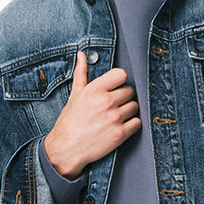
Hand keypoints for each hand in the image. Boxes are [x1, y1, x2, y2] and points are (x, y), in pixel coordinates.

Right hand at [43, 49, 140, 177]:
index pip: (122, 74)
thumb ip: (82, 73)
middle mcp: (106, 102)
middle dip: (124, 97)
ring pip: (135, 107)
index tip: (115, 88)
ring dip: (129, 111)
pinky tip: (122, 126)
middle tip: (115, 105)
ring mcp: (114, 118)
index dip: (120, 81)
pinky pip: (137, 123)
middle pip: (130, 91)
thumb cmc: (70, 121)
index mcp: (95, 89)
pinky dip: (132, 124)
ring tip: (117, 116)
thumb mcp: (75, 94)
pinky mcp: (120, 134)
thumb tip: (82, 55)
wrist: (66, 148)